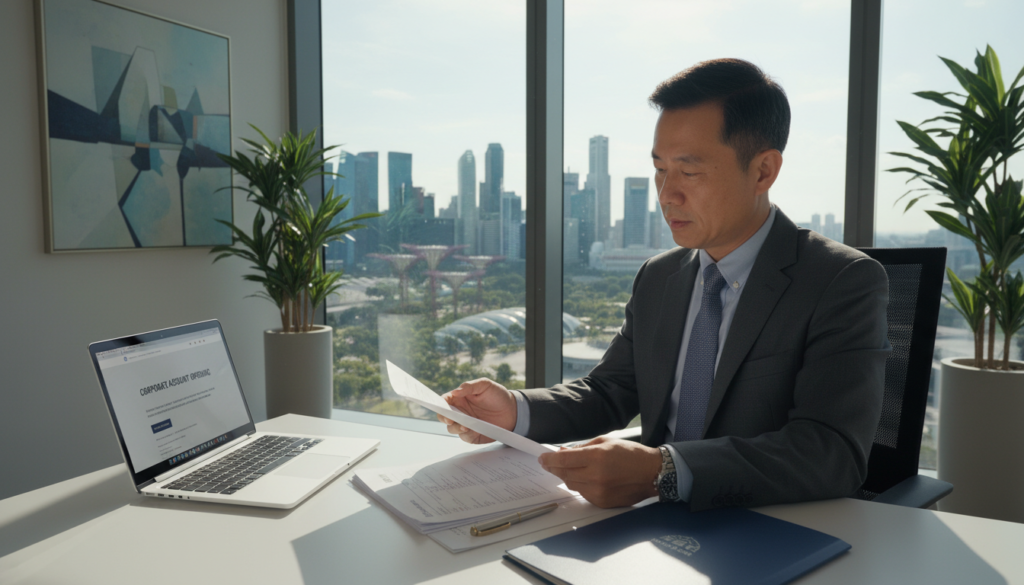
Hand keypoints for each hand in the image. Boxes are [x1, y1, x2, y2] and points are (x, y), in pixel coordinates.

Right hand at [437, 378, 516, 444]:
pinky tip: (473, 431)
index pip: (444, 401)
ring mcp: (465, 424)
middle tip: (451, 419)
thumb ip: (470, 386)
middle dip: (445, 418)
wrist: (513, 411)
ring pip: (452, 429)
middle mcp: (460, 412)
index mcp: (459, 398)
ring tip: (466, 426)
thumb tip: (455, 392)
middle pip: (444, 417)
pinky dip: (467, 435)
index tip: (443, 408)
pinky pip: (465, 438)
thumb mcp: (485, 385)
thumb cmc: (498, 395)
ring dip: (456, 428)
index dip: (440, 405)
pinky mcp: (473, 435)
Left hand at [538, 436, 661, 507]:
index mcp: (597, 457)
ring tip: (568, 469)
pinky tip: (585, 478)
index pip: (564, 460)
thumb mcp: (606, 442)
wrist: (652, 473)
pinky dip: (580, 485)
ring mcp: (599, 492)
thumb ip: (582, 448)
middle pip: (565, 474)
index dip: (550, 459)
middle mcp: (596, 476)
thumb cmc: (631, 454)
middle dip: (555, 468)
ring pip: (572, 485)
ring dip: (567, 476)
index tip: (542, 458)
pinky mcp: (602, 502)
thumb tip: (563, 452)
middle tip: (549, 463)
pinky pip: (583, 493)